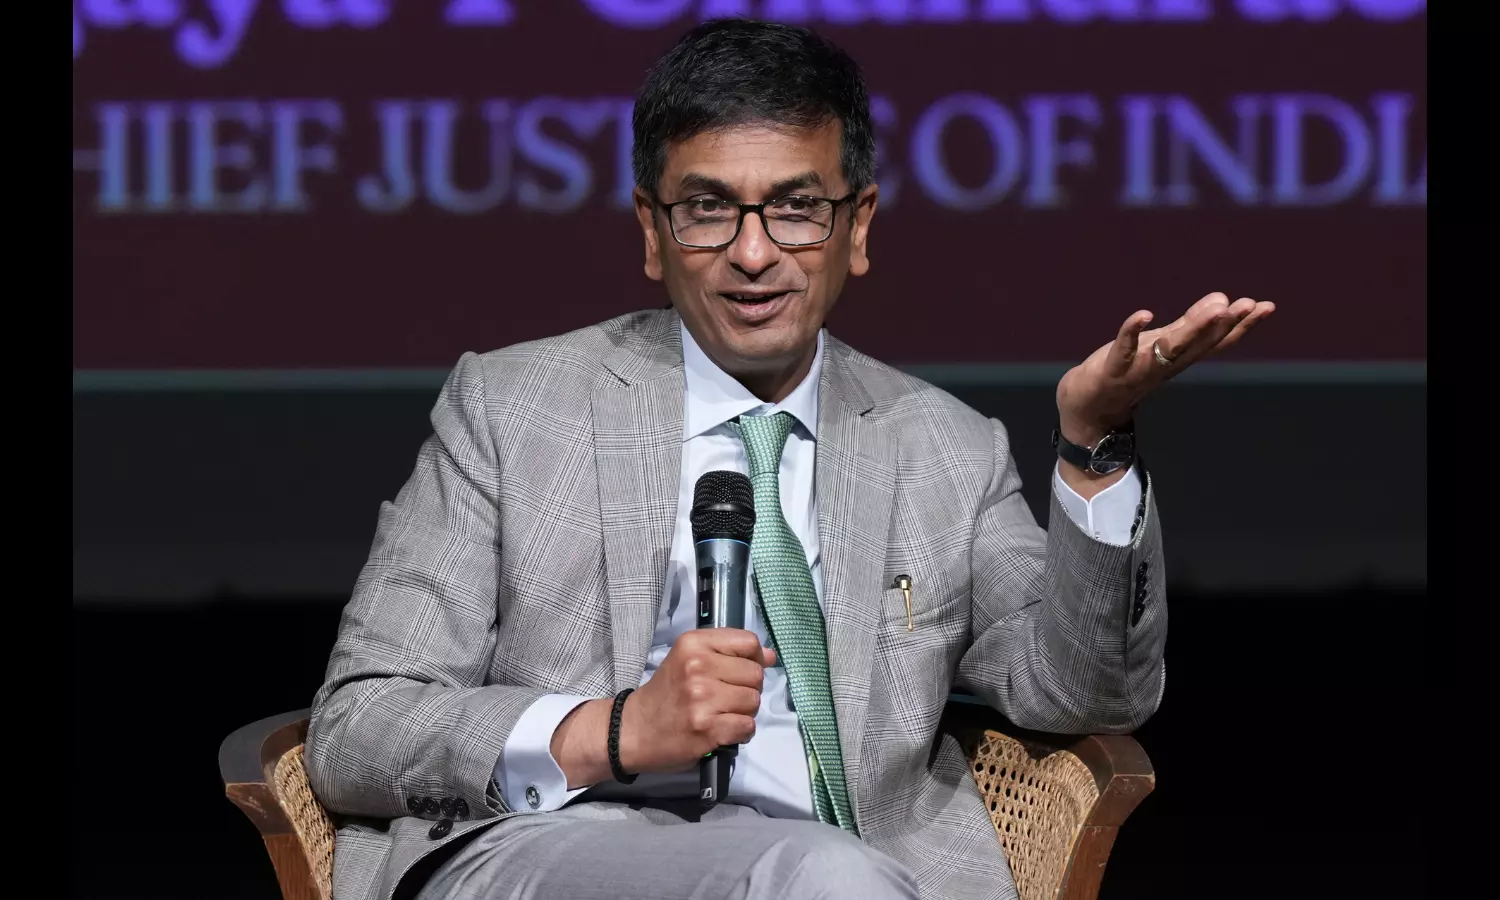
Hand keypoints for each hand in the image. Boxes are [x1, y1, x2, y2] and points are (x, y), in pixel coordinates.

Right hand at [618, 629, 776, 774]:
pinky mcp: (707, 729)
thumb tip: (771, 656)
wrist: (634, 730)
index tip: (742, 670)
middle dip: (748, 688)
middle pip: (755, 674)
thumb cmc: (666, 694)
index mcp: (693, 644)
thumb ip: (729, 653)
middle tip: (726, 698)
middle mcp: (697, 667)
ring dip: (744, 712)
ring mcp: (702, 699)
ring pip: (754, 701)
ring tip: (723, 714)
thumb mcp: (689, 660)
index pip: (748, 643)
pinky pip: (747, 726)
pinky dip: (741, 732)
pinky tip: (723, 730)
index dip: (754, 658)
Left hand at [1056, 292, 1275, 446]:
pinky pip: (1123, 351)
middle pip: (1200, 345)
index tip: (1266, 307)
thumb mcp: (1162, 344)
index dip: (1241, 325)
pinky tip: (1144, 314)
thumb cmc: (1127, 371)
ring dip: (1193, 329)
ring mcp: (1140, 369)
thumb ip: (1190, 324)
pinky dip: (1132, 333)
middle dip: (1226, 324)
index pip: (1216, 342)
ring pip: (1170, 349)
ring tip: (1217, 307)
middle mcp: (1166, 366)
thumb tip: (1221, 300)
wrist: (1089, 407)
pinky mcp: (1112, 370)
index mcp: (1180, 359)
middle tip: (1250, 304)